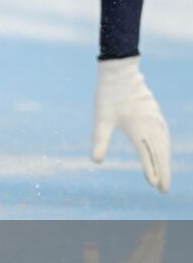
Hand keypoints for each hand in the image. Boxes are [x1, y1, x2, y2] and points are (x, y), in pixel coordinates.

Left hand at [92, 57, 170, 192]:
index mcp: (137, 129)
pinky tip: (164, 151)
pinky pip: (165, 134)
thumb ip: (100, 141)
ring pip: (165, 144)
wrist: (120, 72)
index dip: (151, 171)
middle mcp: (150, 125)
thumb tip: (96, 161)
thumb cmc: (107, 95)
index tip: (154, 185)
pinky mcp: (155, 113)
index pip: (147, 155)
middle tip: (164, 190)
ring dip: (165, 161)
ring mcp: (155, 119)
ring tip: (165, 175)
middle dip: (163, 172)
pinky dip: (166, 147)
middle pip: (160, 154)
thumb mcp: (101, 119)